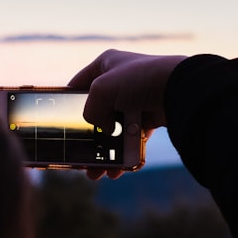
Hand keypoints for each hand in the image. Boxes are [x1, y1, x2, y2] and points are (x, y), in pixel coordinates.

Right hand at [68, 49, 186, 178]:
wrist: (177, 88)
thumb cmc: (137, 81)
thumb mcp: (99, 91)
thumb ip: (90, 111)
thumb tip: (105, 130)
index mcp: (105, 65)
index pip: (78, 85)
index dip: (67, 104)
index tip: (59, 125)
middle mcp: (120, 81)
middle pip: (97, 113)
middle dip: (88, 138)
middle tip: (80, 158)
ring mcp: (135, 99)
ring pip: (114, 130)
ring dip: (106, 152)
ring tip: (97, 173)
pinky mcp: (151, 116)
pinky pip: (132, 138)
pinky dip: (125, 153)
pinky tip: (118, 169)